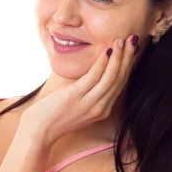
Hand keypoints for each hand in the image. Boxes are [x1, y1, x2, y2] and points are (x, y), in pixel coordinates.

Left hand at [20, 34, 139, 146]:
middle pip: (119, 80)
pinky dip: (102, 63)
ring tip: (121, 41)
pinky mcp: (75, 97)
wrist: (39, 131)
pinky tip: (106, 51)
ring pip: (110, 78)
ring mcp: (88, 104)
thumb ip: (88, 94)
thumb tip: (93, 74)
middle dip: (127, 58)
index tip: (131, 49)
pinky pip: (93, 78)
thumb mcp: (78, 106)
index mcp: (102, 110)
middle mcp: (100, 108)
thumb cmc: (55, 116)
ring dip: (118, 58)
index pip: (120, 84)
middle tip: (132, 40)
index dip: (128, 65)